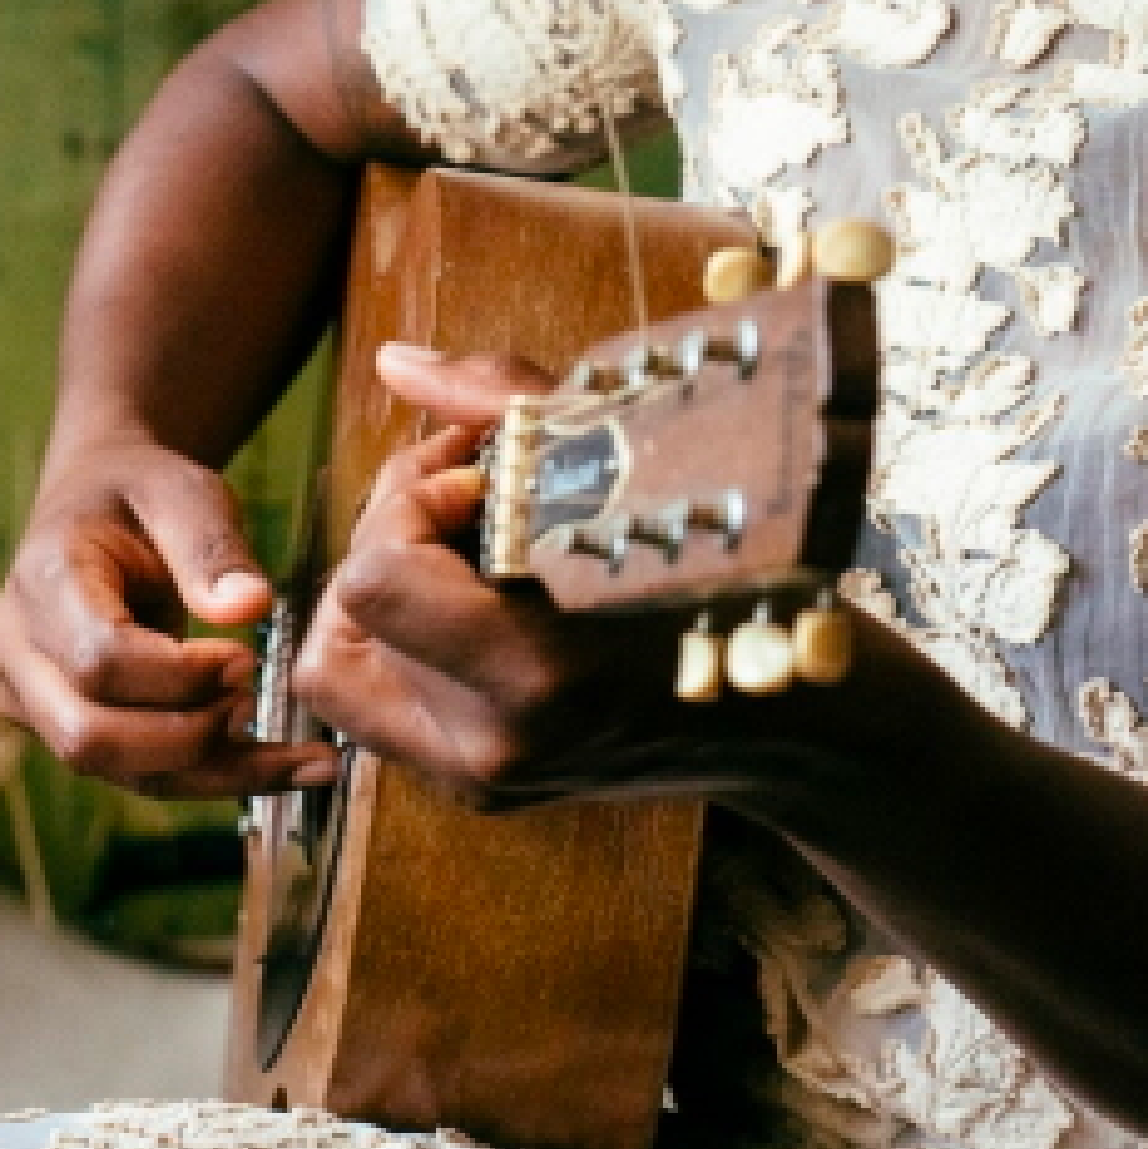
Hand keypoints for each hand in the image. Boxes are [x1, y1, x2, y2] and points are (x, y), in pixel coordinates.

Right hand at [0, 440, 331, 800]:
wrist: (98, 504)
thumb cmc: (142, 492)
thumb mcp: (182, 491)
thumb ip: (212, 547)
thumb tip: (251, 610)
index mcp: (41, 584)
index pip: (98, 660)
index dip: (177, 674)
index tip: (246, 657)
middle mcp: (19, 657)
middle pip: (89, 737)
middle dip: (188, 736)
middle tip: (257, 699)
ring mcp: (37, 703)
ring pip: (118, 772)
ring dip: (217, 773)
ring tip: (308, 757)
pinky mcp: (72, 729)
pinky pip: (141, 774)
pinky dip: (218, 776)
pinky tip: (293, 767)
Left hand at [293, 347, 886, 810]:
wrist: (805, 724)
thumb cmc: (746, 576)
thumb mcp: (646, 461)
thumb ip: (505, 403)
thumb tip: (395, 361)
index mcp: (540, 674)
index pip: (377, 579)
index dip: (414, 499)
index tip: (486, 472)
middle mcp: (493, 745)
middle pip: (346, 613)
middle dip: (398, 524)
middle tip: (477, 486)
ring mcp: (481, 778)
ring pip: (342, 664)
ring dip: (385, 585)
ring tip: (465, 542)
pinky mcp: (480, 788)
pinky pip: (382, 698)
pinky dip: (408, 633)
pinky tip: (479, 590)